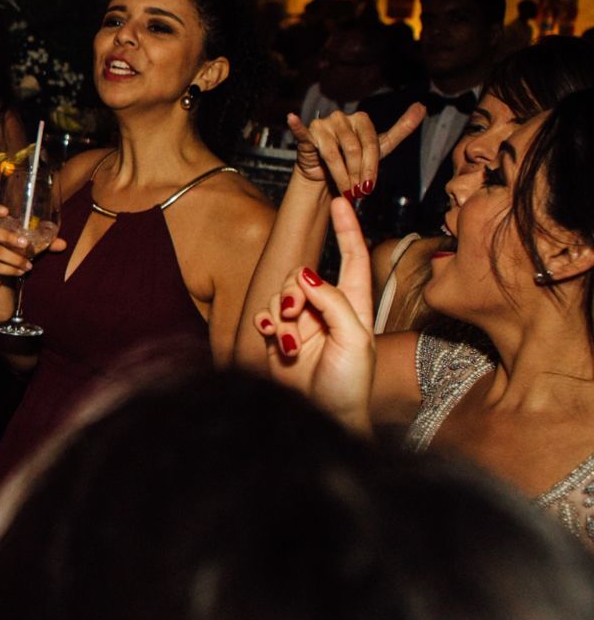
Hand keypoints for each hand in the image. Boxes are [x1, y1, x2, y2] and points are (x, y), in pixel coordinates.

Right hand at [0, 202, 65, 291]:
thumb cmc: (9, 254)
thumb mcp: (24, 247)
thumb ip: (42, 243)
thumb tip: (63, 244)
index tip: (7, 211)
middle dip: (8, 237)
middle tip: (25, 244)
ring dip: (13, 258)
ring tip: (28, 265)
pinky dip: (8, 269)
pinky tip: (20, 271)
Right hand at [252, 198, 376, 425]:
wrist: (324, 416)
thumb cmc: (350, 384)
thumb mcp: (354, 339)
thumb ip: (334, 301)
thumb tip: (306, 275)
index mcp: (355, 304)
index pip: (353, 257)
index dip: (348, 229)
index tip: (341, 203)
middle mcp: (326, 308)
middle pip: (302, 274)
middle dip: (293, 290)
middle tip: (293, 315)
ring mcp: (301, 322)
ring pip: (280, 293)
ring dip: (279, 314)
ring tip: (286, 342)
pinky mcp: (277, 336)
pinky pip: (264, 313)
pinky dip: (265, 323)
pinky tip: (271, 337)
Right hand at [289, 106, 424, 200]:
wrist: (325, 174)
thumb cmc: (354, 159)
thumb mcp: (380, 146)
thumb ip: (401, 128)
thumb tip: (423, 106)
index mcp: (361, 118)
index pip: (371, 144)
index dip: (371, 167)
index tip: (370, 187)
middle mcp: (341, 117)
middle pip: (353, 149)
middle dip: (356, 174)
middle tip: (357, 192)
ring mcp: (323, 124)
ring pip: (334, 154)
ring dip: (340, 176)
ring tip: (344, 190)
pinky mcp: (306, 134)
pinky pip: (303, 131)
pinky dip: (297, 125)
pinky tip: (292, 118)